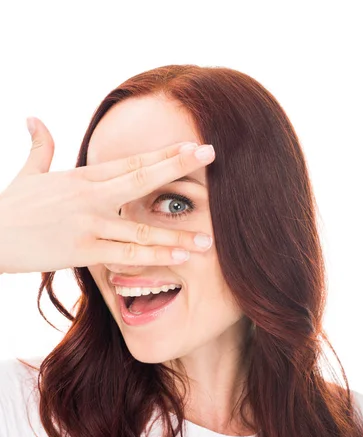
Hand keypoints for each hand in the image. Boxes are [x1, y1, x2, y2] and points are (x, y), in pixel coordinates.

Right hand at [0, 117, 214, 273]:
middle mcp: (90, 196)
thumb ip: (39, 146)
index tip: (193, 145)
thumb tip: (32, 118)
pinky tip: (179, 259)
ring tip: (207, 238)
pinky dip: (154, 257)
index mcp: (82, 177)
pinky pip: (125, 255)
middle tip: (210, 154)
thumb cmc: (10, 207)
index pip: (132, 161)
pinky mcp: (82, 251)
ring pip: (140, 227)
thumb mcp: (28, 174)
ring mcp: (88, 224)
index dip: (164, 153)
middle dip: (178, 165)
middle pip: (141, 178)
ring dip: (176, 233)